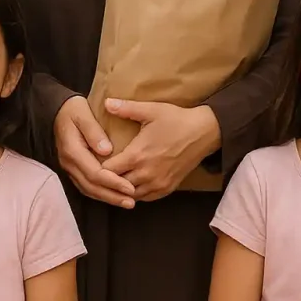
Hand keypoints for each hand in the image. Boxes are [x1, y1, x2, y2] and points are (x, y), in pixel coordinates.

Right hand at [53, 96, 135, 208]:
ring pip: (88, 189)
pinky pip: (85, 186)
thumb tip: (107, 151)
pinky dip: (100, 193)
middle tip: (131, 202)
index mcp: (72, 150)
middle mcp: (69, 163)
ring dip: (107, 197)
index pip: (94, 173)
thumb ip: (94, 132)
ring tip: (126, 202)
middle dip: (112, 195)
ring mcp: (69, 167)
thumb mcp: (83, 114)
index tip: (130, 187)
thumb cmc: (73, 110)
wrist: (57, 109)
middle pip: (91, 186)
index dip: (113, 182)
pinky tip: (112, 195)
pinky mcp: (72, 168)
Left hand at [100, 99, 219, 201]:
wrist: (204, 132)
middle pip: (116, 186)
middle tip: (101, 171)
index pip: (107, 171)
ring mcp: (158, 183)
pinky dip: (136, 193)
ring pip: (130, 195)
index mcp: (137, 156)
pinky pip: (146, 198)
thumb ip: (126, 108)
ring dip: (122, 188)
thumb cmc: (176, 120)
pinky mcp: (168, 188)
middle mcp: (145, 174)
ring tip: (115, 178)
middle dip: (108, 179)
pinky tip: (132, 183)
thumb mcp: (151, 110)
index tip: (97, 159)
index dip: (98, 166)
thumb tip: (106, 103)